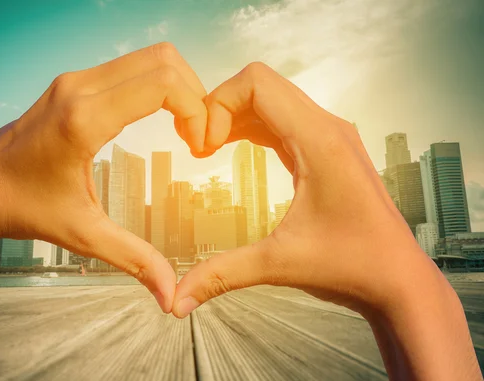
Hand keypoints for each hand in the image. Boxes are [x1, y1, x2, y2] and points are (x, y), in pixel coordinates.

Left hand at [0, 43, 207, 311]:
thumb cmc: (23, 209)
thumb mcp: (83, 235)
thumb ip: (134, 260)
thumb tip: (172, 294)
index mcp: (83, 121)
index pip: (163, 84)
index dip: (196, 109)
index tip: (199, 144)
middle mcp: (79, 89)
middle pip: (163, 61)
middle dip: (194, 95)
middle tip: (197, 135)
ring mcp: (74, 81)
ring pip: (150, 58)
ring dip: (177, 88)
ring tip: (184, 127)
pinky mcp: (72, 84)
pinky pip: (130, 68)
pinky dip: (157, 86)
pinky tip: (160, 118)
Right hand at [173, 62, 481, 379]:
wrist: (397, 279)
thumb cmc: (353, 267)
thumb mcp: (279, 264)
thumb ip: (222, 274)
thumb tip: (177, 299)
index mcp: (319, 141)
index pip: (257, 83)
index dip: (217, 104)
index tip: (202, 146)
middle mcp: (328, 128)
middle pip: (261, 85)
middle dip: (220, 107)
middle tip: (198, 145)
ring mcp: (331, 136)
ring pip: (272, 100)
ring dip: (235, 115)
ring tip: (208, 147)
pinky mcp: (328, 149)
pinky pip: (283, 120)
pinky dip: (252, 126)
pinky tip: (232, 146)